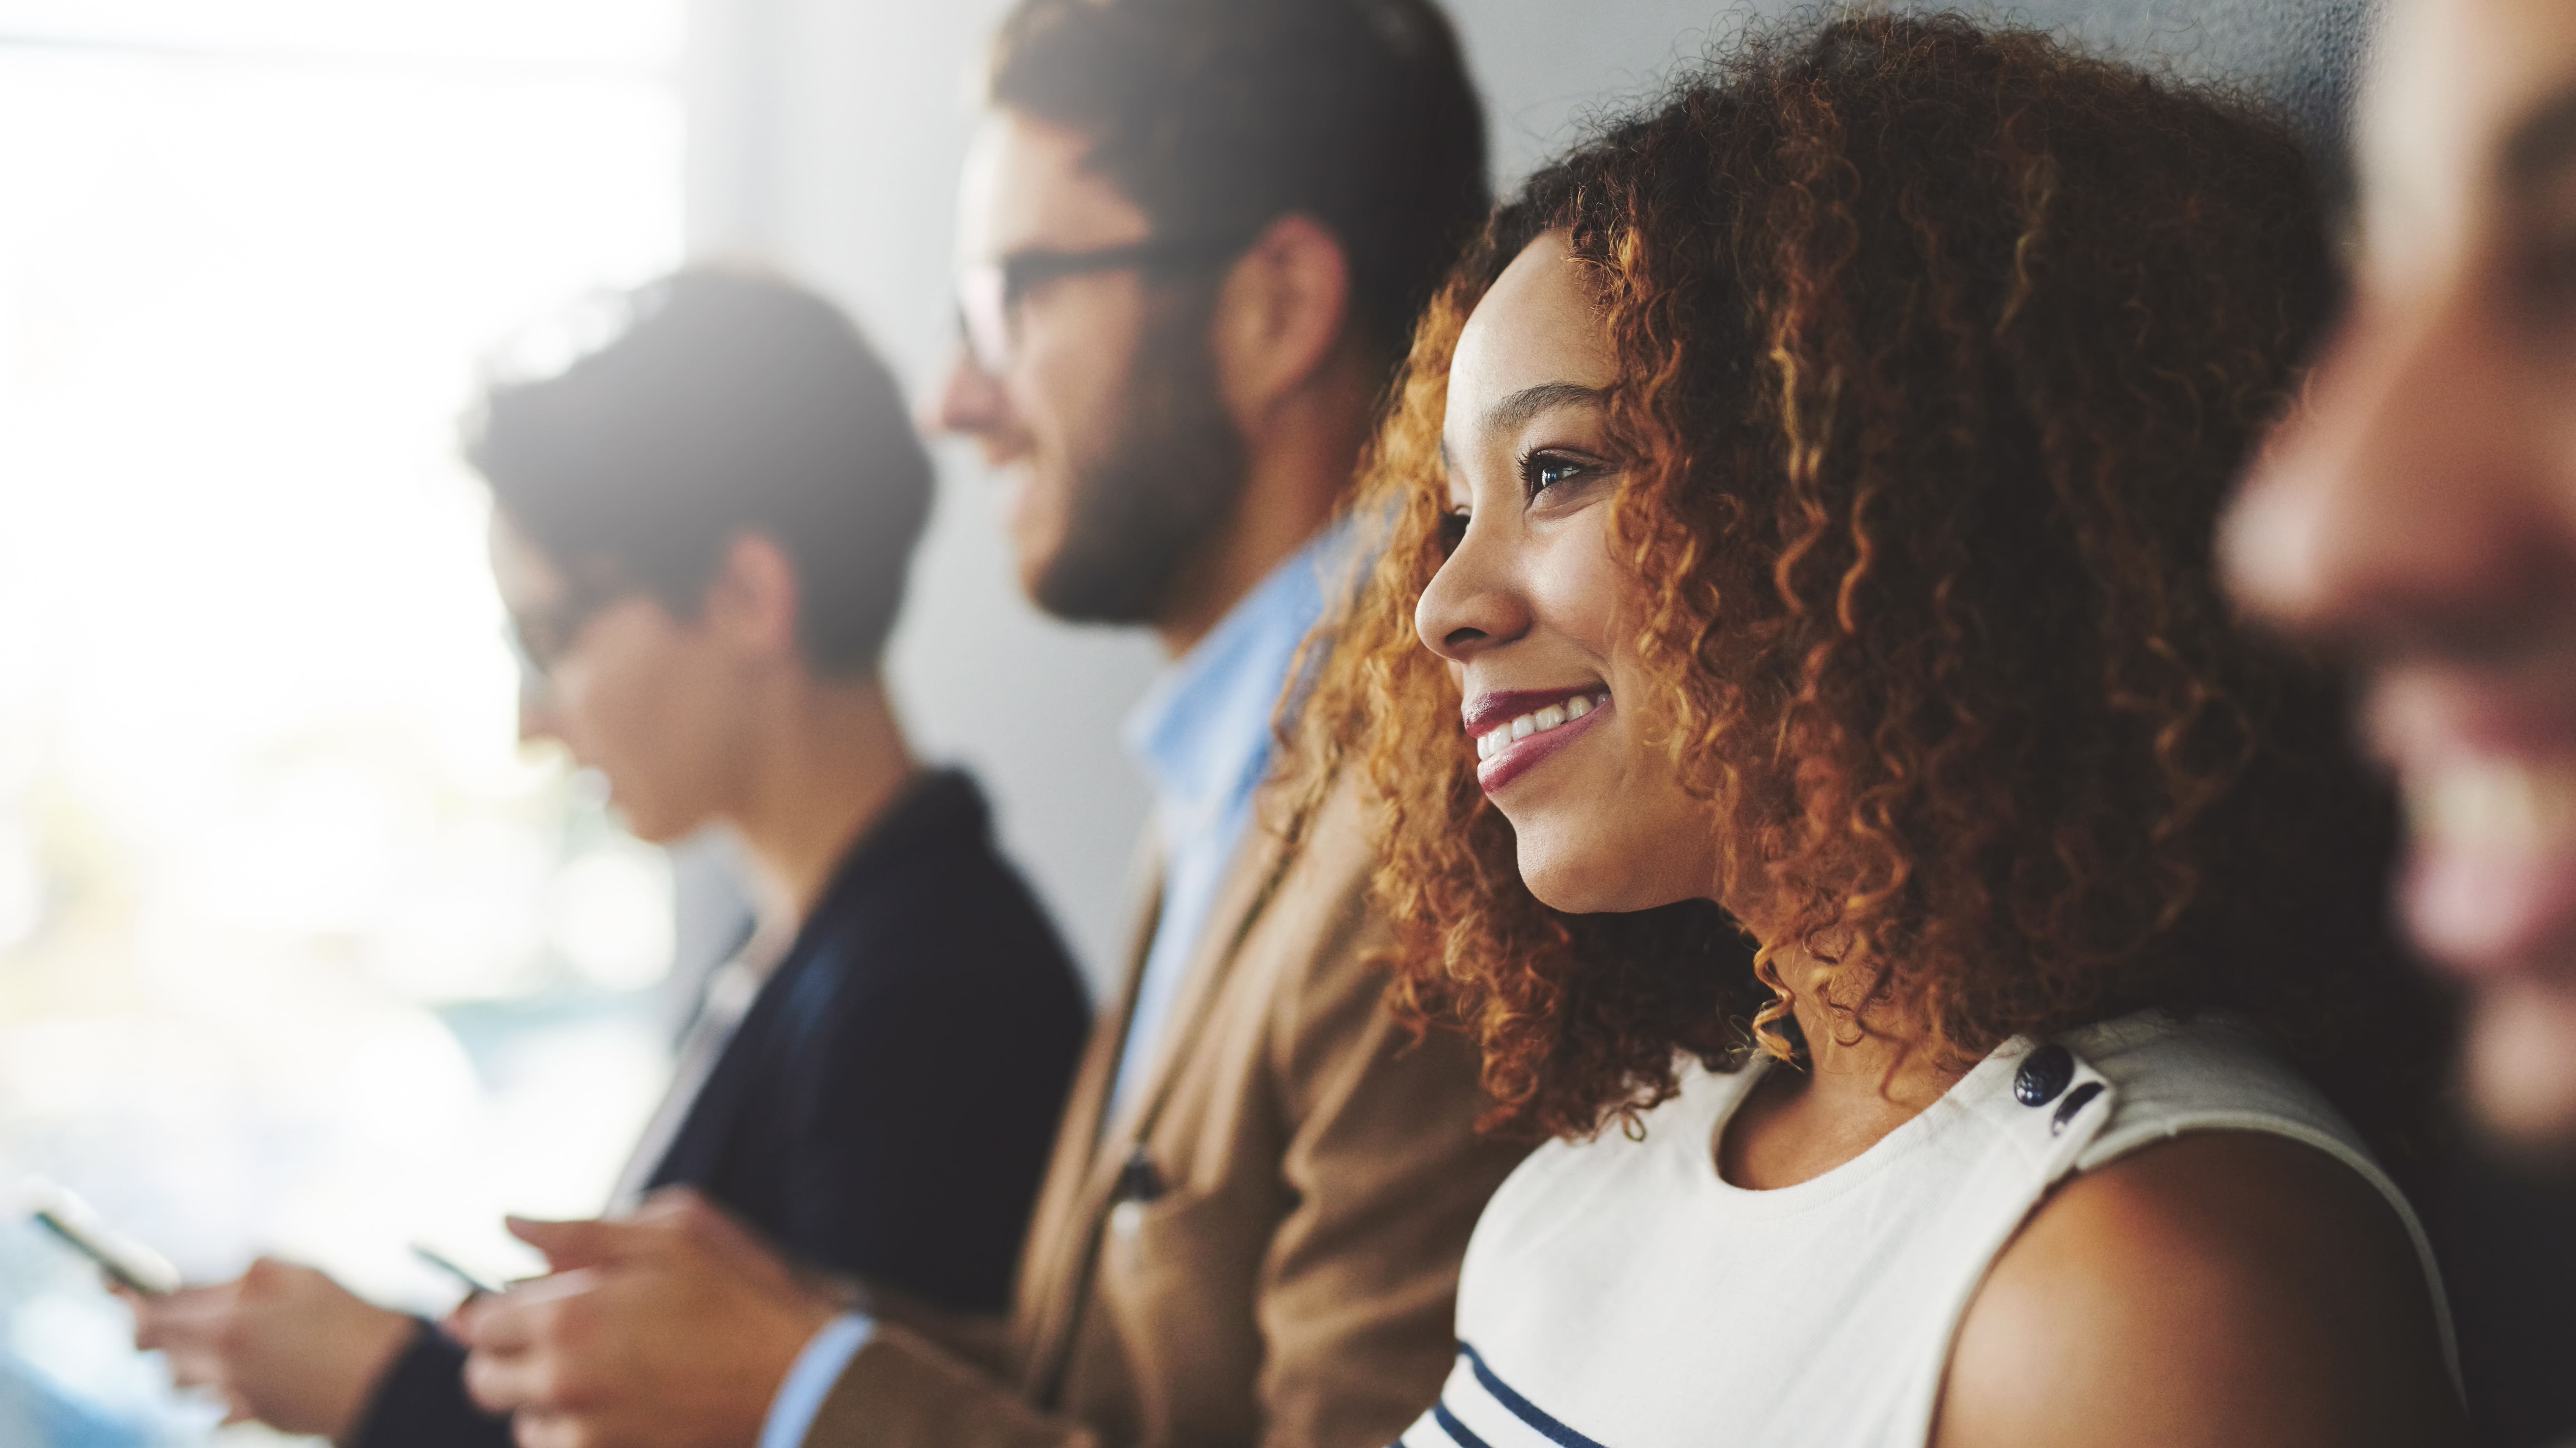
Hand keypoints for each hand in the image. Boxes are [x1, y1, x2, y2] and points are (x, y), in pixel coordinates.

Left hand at [120, 1258, 418, 1439]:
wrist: (386, 1379)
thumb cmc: (350, 1318)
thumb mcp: (300, 1275)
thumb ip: (245, 1275)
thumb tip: (203, 1278)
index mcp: (232, 1316)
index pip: (154, 1304)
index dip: (126, 1291)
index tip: (109, 1282)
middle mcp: (222, 1357)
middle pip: (152, 1344)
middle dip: (147, 1328)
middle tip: (153, 1314)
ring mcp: (233, 1391)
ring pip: (174, 1379)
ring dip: (179, 1361)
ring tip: (211, 1344)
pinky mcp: (249, 1415)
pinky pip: (209, 1407)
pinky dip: (214, 1391)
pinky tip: (243, 1374)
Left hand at [457, 1187, 839, 1447]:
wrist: (793, 1377)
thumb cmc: (736, 1296)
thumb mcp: (669, 1235)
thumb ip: (579, 1230)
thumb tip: (510, 1224)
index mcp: (568, 1317)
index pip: (481, 1322)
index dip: (494, 1309)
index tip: (518, 1304)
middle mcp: (562, 1380)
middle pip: (483, 1381)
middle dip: (507, 1356)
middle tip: (556, 1335)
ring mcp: (584, 1431)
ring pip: (521, 1420)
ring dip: (541, 1397)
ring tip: (598, 1368)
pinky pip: (557, 1447)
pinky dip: (572, 1429)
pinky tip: (615, 1401)